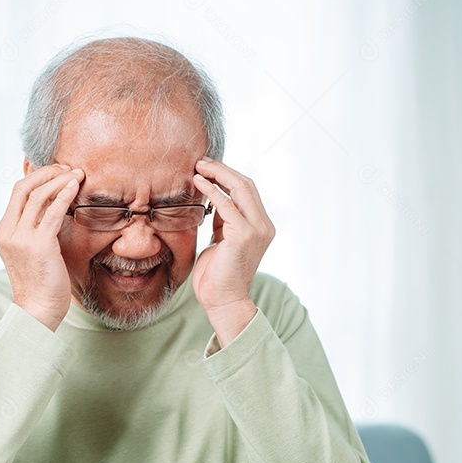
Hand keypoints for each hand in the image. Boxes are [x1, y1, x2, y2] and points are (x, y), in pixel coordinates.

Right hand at [0, 163, 83, 330]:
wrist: (38, 310)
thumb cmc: (41, 282)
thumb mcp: (33, 250)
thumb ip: (36, 228)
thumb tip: (53, 206)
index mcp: (3, 231)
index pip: (17, 192)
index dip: (38, 176)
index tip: (58, 171)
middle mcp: (8, 232)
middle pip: (23, 187)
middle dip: (47, 172)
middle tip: (68, 167)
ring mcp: (21, 238)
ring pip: (37, 196)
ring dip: (59, 180)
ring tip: (77, 173)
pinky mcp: (38, 245)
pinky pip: (51, 212)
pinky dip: (64, 194)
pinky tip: (75, 186)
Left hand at [191, 158, 275, 344]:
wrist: (222, 301)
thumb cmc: (217, 275)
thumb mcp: (221, 240)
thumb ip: (222, 220)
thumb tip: (212, 198)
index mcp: (261, 226)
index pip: (247, 191)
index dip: (227, 175)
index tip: (206, 167)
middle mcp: (264, 226)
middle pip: (246, 184)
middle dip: (222, 169)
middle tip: (200, 161)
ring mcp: (257, 229)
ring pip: (240, 189)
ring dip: (217, 174)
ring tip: (197, 166)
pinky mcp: (244, 235)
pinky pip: (226, 205)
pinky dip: (211, 190)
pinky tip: (197, 183)